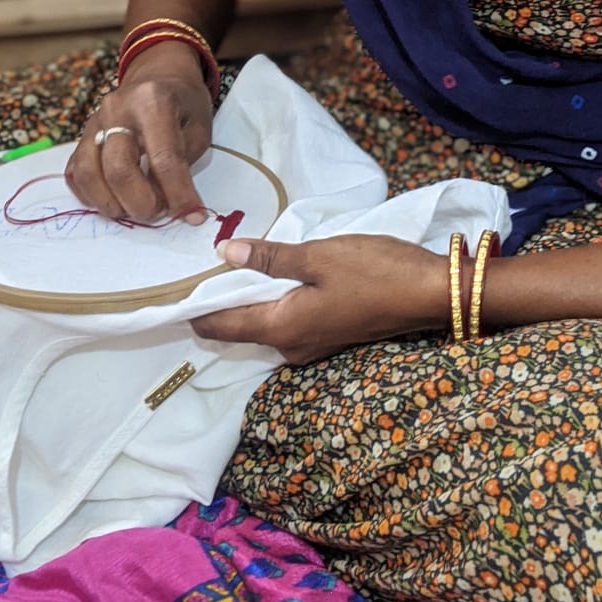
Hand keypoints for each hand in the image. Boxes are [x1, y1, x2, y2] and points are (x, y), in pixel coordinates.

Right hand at [66, 43, 212, 221]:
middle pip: (118, 169)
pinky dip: (91, 195)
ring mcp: (94, 122)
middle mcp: (117, 109)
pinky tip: (113, 199)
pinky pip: (76, 172)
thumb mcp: (199, 127)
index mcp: (153, 101)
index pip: (163, 158)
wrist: (157, 74)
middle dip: (140, 203)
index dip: (178, 194)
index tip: (192, 215)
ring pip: (89, 174)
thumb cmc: (183, 102)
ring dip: (112, 203)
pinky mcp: (81, 136)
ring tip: (134, 210)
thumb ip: (183, 164)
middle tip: (158, 212)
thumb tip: (171, 206)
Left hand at [192, 234, 449, 362]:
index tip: (170, 286)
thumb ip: (269, 258)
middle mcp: (291, 346)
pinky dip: (269, 299)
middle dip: (216, 300)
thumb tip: (223, 255)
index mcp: (282, 328)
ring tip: (225, 263)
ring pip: (262, 322)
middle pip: (238, 327)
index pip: (220, 326)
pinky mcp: (327, 333)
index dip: (192, 309)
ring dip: (244, 297)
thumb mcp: (318, 255)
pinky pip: (284, 319)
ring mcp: (311, 344)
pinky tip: (267, 274)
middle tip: (194, 264)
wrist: (432, 293)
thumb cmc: (376, 271)